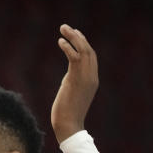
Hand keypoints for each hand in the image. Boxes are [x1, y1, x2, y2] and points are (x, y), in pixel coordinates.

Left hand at [50, 24, 98, 143]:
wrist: (68, 125)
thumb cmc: (67, 114)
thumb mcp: (72, 94)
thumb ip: (73, 83)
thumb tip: (68, 79)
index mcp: (92, 80)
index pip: (91, 57)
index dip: (83, 44)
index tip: (74, 35)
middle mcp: (91, 76)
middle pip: (89, 50)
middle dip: (78, 37)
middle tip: (66, 27)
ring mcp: (85, 78)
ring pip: (83, 51)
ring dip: (73, 38)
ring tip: (63, 28)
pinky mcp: (75, 79)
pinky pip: (74, 58)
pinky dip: (68, 48)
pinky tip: (60, 41)